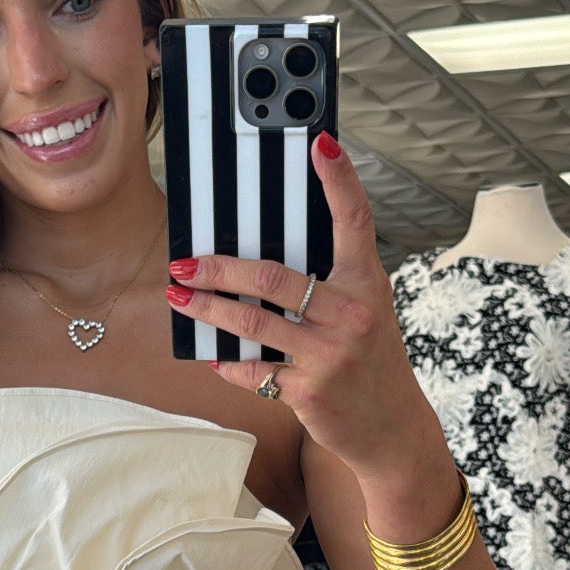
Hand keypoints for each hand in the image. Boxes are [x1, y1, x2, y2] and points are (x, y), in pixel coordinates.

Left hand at [165, 131, 434, 481]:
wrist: (391, 428)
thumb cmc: (369, 361)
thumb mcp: (362, 313)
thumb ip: (326, 285)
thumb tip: (260, 262)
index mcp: (366, 283)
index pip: (354, 220)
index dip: (339, 178)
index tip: (320, 141)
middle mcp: (351, 313)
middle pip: (271, 276)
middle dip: (218, 268)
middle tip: (184, 262)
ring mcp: (329, 353)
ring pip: (252, 321)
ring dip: (206, 309)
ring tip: (178, 296)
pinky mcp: (308, 390)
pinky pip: (253, 369)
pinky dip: (228, 361)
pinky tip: (212, 354)